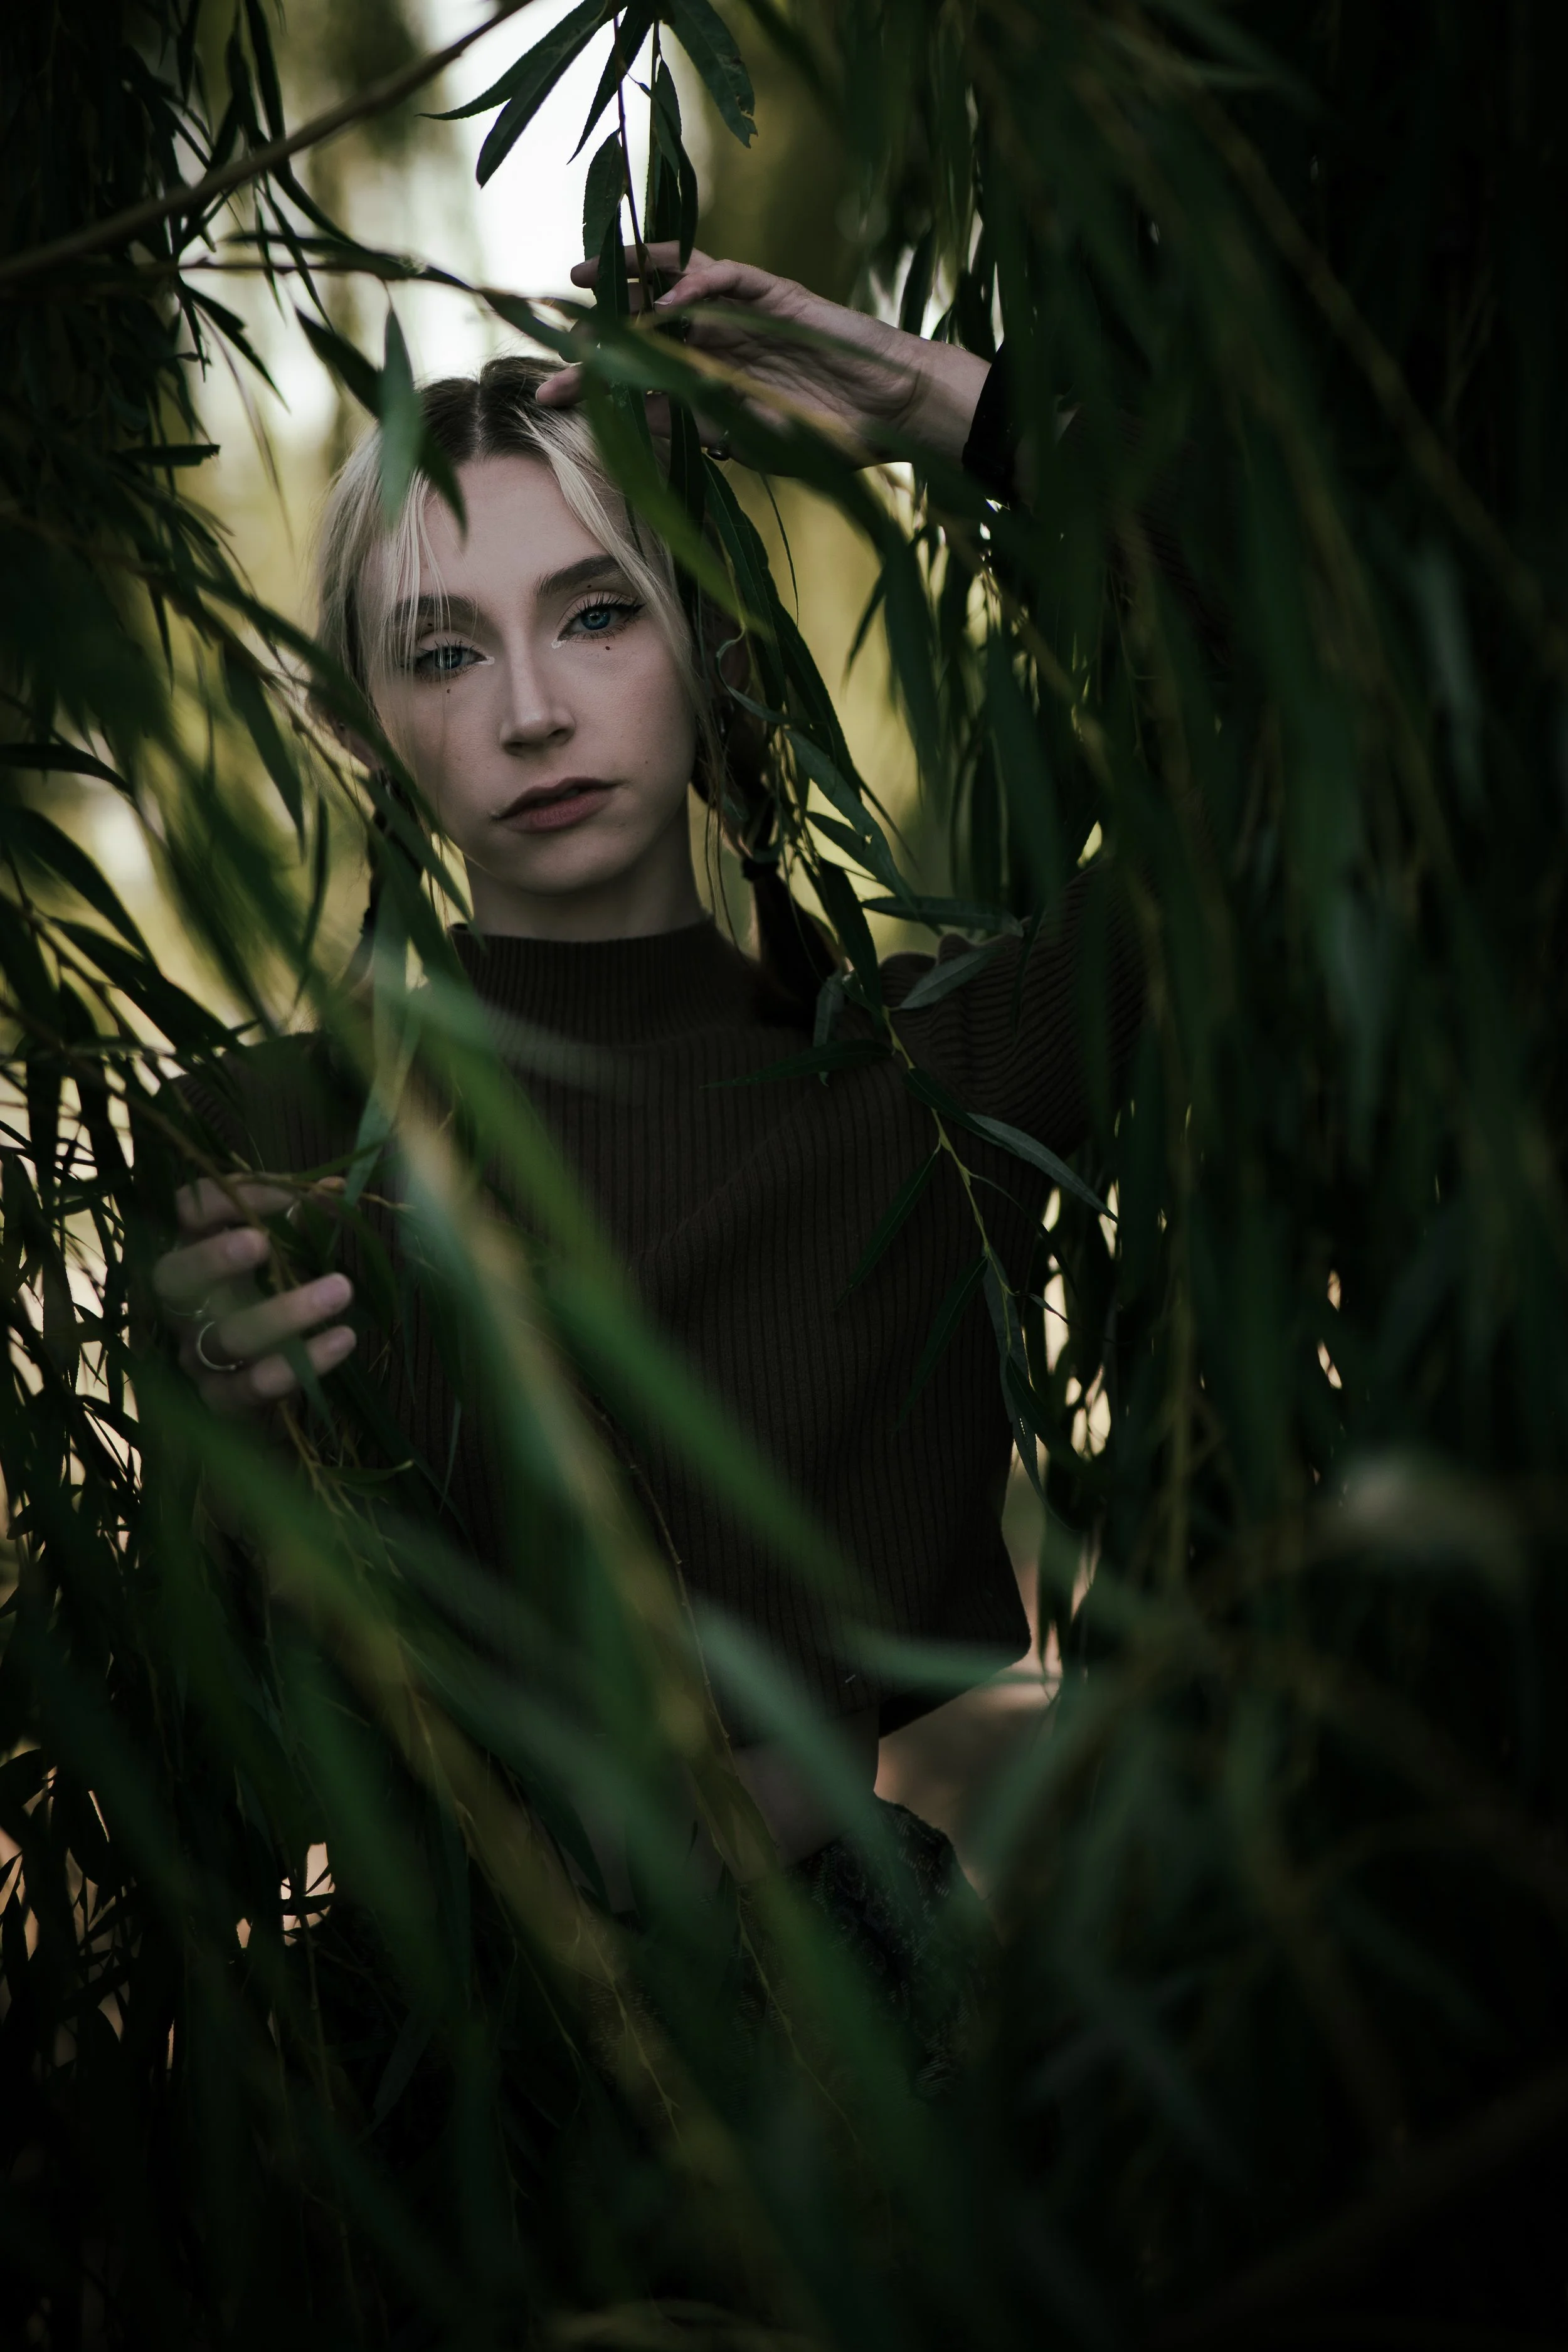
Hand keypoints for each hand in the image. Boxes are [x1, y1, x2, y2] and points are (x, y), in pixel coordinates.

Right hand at [154, 1177, 355, 1417]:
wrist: (252, 1384)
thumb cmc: (261, 1297)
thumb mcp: (273, 1253)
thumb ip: (294, 1219)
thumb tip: (335, 1189)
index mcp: (186, 1252)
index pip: (186, 1213)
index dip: (230, 1198)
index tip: (295, 1194)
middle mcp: (178, 1305)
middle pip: (176, 1277)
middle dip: (214, 1258)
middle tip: (262, 1242)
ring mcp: (194, 1355)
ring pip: (226, 1336)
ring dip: (284, 1312)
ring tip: (341, 1288)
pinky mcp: (222, 1399)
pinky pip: (254, 1386)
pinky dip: (303, 1364)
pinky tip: (342, 1339)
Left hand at [534, 244, 989, 467]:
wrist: (890, 417)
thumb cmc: (828, 438)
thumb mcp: (747, 443)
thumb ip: (694, 428)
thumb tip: (633, 424)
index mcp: (707, 380)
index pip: (638, 373)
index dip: (594, 381)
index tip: (549, 396)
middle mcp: (717, 341)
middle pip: (645, 320)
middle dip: (598, 324)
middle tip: (550, 325)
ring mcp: (744, 314)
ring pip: (676, 280)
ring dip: (632, 274)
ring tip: (587, 275)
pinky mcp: (776, 294)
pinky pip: (727, 276)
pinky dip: (695, 283)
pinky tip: (668, 302)